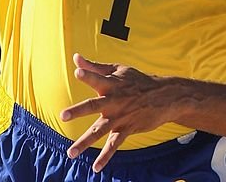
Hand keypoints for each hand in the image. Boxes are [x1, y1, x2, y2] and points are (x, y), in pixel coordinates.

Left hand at [60, 53, 170, 170]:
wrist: (163, 96)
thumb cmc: (136, 80)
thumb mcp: (117, 70)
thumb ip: (94, 67)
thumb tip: (75, 57)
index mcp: (111, 84)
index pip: (96, 78)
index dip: (87, 75)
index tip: (77, 71)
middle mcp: (114, 101)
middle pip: (93, 106)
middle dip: (78, 111)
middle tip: (63, 116)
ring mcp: (120, 117)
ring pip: (100, 130)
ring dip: (85, 142)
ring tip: (71, 153)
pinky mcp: (126, 129)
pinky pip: (114, 145)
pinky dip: (105, 157)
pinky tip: (96, 167)